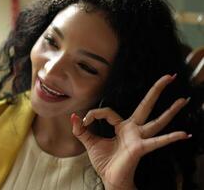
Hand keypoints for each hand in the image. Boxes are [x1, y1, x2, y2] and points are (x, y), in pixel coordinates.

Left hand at [70, 74, 190, 189]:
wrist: (110, 179)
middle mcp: (133, 130)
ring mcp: (139, 138)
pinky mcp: (140, 148)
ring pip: (157, 121)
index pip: (108, 111)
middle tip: (169, 76)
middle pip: (146, 106)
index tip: (84, 122)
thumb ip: (81, 130)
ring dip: (171, 111)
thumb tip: (72, 116)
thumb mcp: (89, 143)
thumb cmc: (104, 162)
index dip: (94, 114)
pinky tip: (183, 134)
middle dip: (157, 91)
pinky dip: (170, 138)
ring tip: (184, 100)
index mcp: (121, 126)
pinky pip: (157, 142)